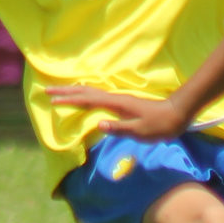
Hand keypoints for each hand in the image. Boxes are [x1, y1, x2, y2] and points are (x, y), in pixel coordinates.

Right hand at [44, 84, 189, 141]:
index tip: (52, 100)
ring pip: (91, 91)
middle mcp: (115, 98)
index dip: (69, 100)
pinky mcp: (123, 103)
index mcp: (116, 104)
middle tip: (47, 90)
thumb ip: (119, 128)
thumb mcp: (140, 131)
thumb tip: (98, 125)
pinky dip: (85, 94)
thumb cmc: (159, 126)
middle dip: (65, 91)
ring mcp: (119, 99)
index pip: (87, 100)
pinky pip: (98, 96)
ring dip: (74, 90)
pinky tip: (84, 95)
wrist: (177, 114)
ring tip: (59, 90)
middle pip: (85, 91)